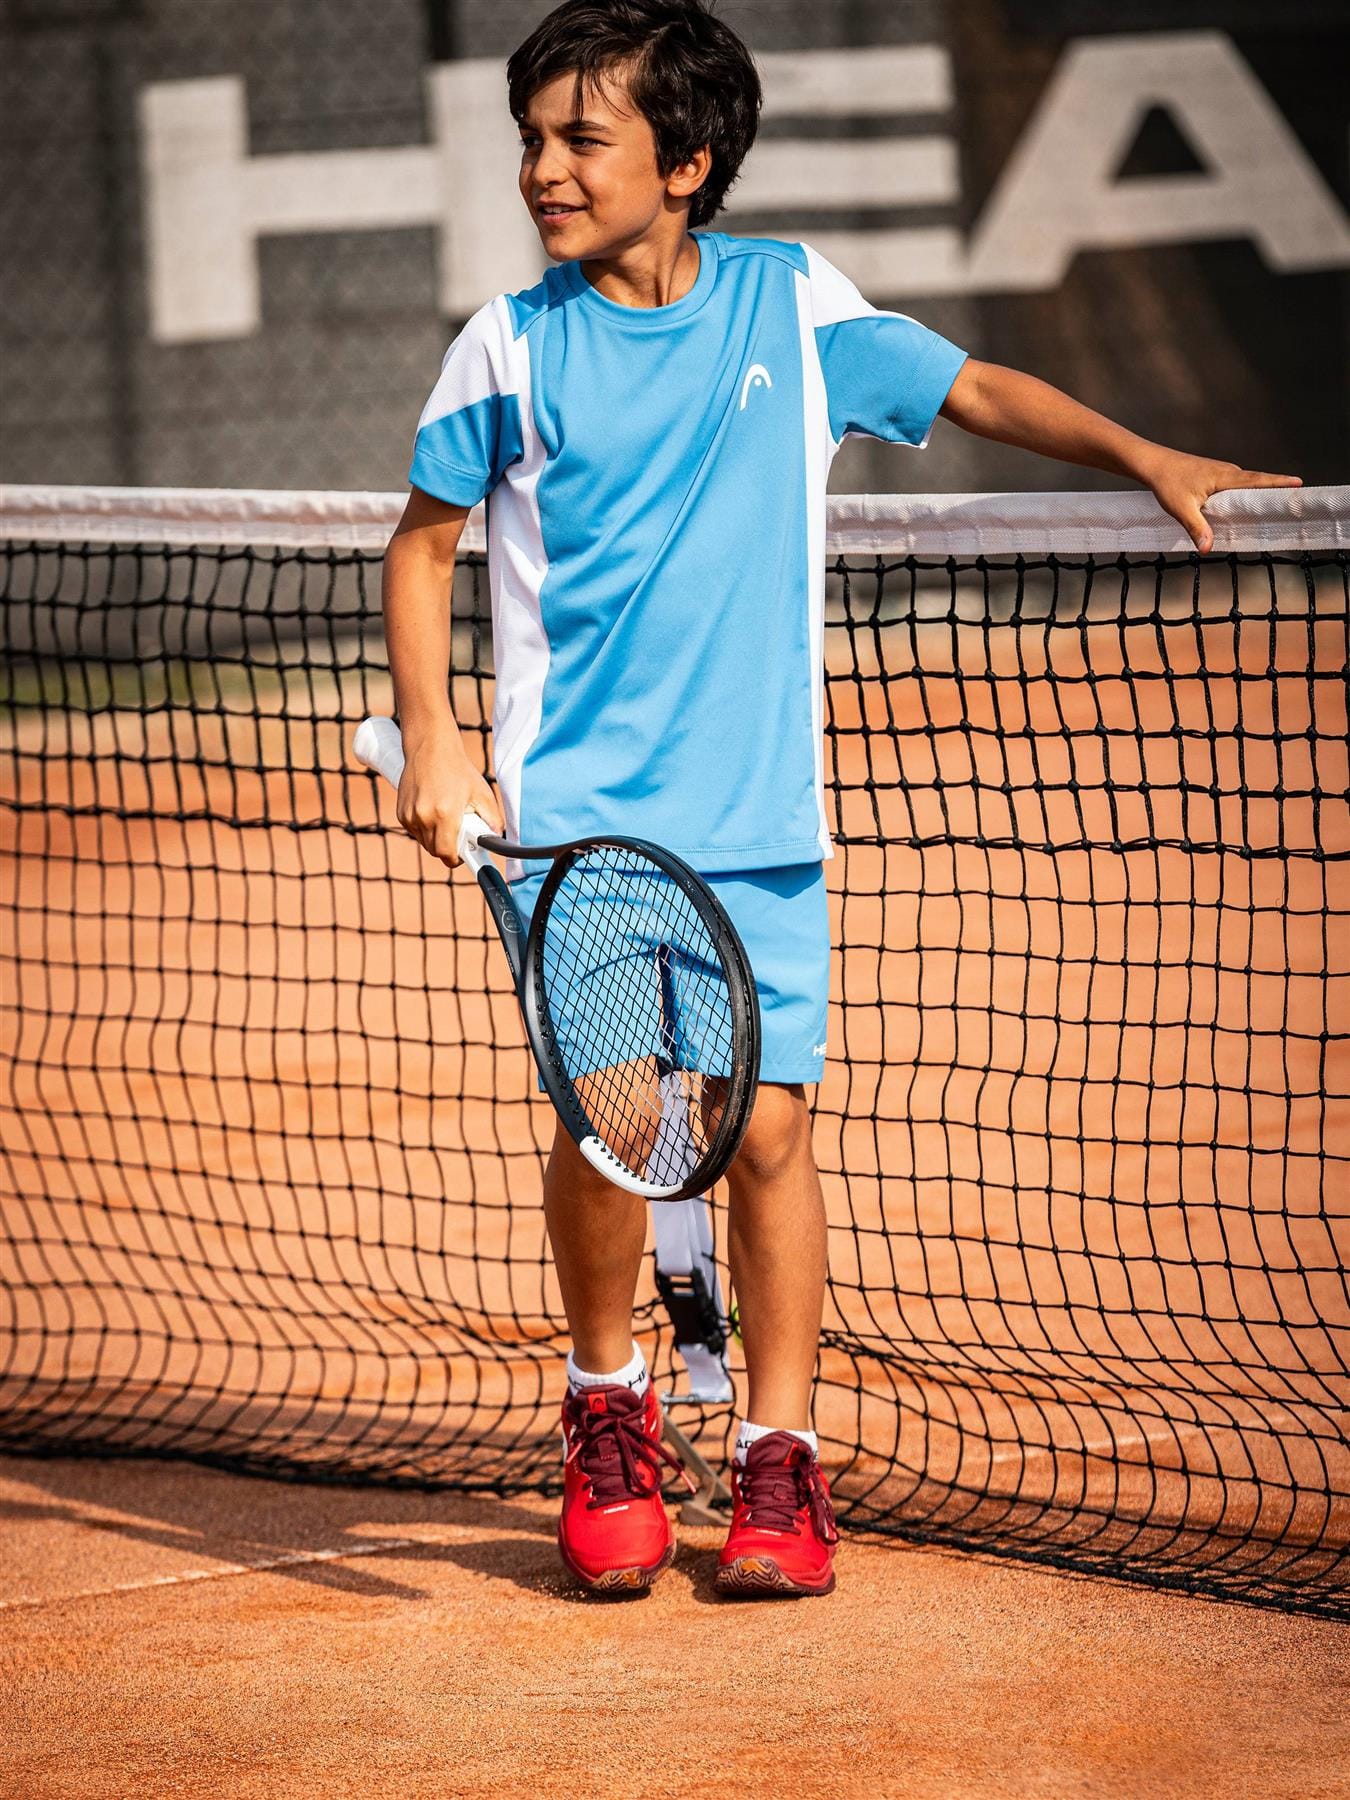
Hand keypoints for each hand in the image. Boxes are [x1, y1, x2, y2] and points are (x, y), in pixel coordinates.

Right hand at [396, 733, 503, 868]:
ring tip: (448, 819)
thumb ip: (493, 819)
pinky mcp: (401, 813)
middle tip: (460, 832)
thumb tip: (497, 838)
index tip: (464, 855)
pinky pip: (415, 832)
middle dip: (449, 848)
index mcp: (444, 813)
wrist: (429, 748)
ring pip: (425, 843)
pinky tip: (434, 812)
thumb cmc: (457, 769)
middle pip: (435, 851)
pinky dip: (426, 829)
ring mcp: (409, 815)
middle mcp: (423, 816)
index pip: (446, 854)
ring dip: (437, 839)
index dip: (457, 859)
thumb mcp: (481, 792)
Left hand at [1137, 449, 1300, 552]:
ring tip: (1280, 506)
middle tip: (1297, 500)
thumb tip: (1207, 549)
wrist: (1153, 464)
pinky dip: (1247, 494)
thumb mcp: (1181, 509)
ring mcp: (1222, 473)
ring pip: (1247, 485)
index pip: (1258, 480)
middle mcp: (1228, 472)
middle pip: (1258, 482)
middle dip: (1278, 489)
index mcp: (1225, 477)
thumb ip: (1196, 528)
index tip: (1299, 483)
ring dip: (1263, 492)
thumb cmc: (1167, 483)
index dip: (1278, 483)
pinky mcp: (1215, 476)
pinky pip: (1237, 486)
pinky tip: (1249, 506)